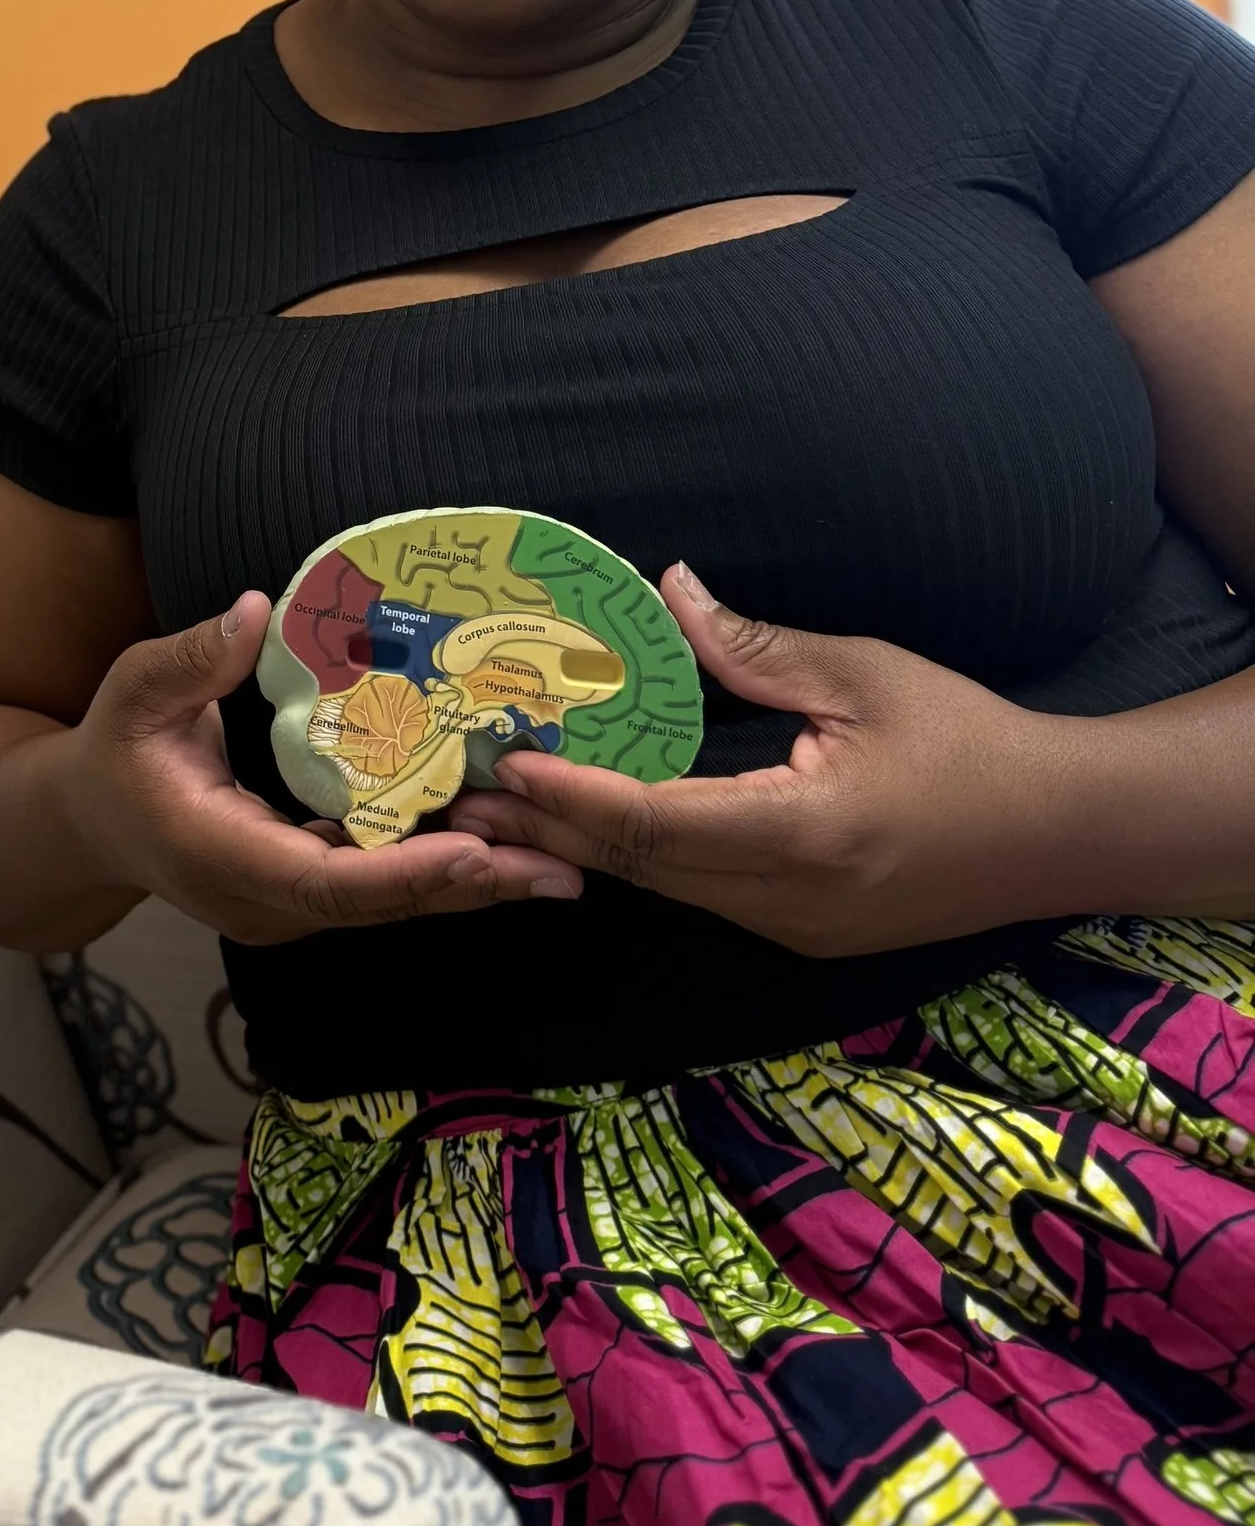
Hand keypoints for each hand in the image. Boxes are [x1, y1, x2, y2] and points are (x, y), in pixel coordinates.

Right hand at [50, 593, 584, 946]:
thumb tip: (255, 611)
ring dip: (470, 885)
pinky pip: (378, 888)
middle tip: (559, 866)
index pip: (324, 883)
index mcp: (220, 857)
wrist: (90, 822)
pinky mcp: (304, 897)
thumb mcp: (135, 691)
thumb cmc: (115, 749)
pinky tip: (505, 846)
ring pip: (386, 905)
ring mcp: (284, 910)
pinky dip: (439, 870)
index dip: (403, 873)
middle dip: (470, 887)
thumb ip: (191, 659)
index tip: (476, 852)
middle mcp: (261, 903)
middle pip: (377, 906)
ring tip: (559, 863)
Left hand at [450, 567, 1089, 956]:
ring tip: (501, 810)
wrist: (1064, 833)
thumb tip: (665, 590)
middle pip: (641, 868)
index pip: (654, 823)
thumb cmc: (971, 742)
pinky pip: (700, 897)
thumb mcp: (864, 676)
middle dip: (548, 829)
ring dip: (583, 848)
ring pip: (664, 891)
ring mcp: (795, 931)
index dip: (571, 794)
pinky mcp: (804, 935)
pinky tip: (590, 827)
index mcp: (802, 836)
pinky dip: (638, 859)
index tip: (504, 760)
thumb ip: (752, 646)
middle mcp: (787, 902)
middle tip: (461, 792)